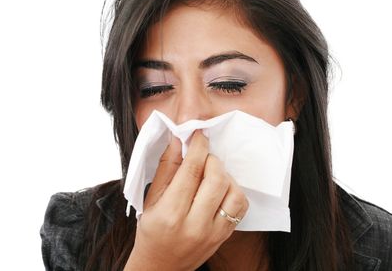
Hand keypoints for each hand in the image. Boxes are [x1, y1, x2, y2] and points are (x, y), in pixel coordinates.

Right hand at [124, 130, 248, 270]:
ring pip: (234, 192)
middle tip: (203, 158)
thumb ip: (166, 168)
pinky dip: (234, 191)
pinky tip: (221, 190)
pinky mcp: (224, 237)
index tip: (199, 134)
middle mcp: (193, 225)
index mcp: (170, 213)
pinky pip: (240, 207)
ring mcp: (212, 233)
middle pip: (216, 179)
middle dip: (211, 160)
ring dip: (225, 176)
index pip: (190, 171)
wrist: (161, 266)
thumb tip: (179, 140)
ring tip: (211, 175)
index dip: (197, 147)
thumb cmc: (152, 231)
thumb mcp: (151, 199)